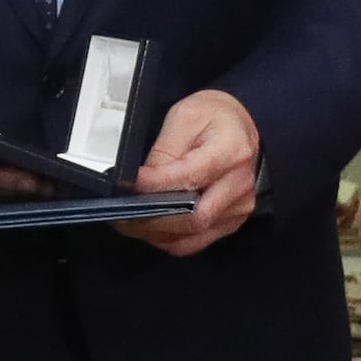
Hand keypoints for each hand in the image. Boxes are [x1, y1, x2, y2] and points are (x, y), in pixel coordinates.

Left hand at [121, 88, 260, 254]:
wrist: (239, 128)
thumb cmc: (213, 118)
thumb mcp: (184, 117)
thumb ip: (163, 151)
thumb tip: (141, 183)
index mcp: (232, 151)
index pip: (190, 178)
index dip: (155, 186)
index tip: (128, 185)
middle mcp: (239, 185)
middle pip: (193, 218)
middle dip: (151, 218)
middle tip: (120, 212)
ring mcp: (238, 208)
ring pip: (190, 236)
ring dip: (154, 233)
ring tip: (128, 220)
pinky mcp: (230, 223)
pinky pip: (193, 242)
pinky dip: (167, 239)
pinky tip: (149, 226)